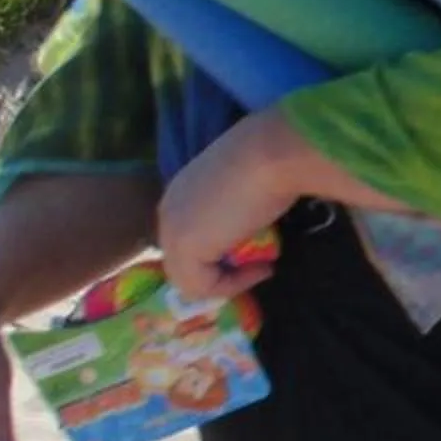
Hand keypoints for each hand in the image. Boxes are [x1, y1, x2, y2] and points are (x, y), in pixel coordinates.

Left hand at [156, 112, 293, 305]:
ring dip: (228, 282)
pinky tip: (261, 269)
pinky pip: (201, 287)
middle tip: (257, 267)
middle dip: (220, 272)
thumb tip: (247, 232)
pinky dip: (232, 286)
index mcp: (180, 194)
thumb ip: (233, 209)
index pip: (190, 238)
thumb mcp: (248, 187)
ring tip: (262, 268)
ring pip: (188, 279)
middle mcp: (168, 211)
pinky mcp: (185, 248)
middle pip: (184, 261)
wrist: (272, 154)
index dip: (219, 255)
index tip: (255, 254)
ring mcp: (172, 231)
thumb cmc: (270, 162)